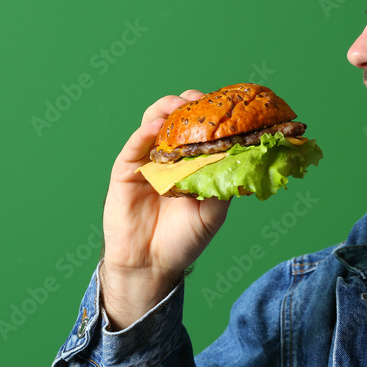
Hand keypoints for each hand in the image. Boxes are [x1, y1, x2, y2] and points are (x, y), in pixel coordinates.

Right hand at [99, 90, 231, 329]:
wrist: (151, 265)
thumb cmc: (183, 241)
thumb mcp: (213, 214)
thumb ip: (222, 186)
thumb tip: (240, 159)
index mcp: (192, 165)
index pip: (200, 130)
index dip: (209, 115)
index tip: (223, 104)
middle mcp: (169, 158)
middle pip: (175, 120)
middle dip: (188, 105)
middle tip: (199, 100)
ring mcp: (146, 162)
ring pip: (152, 124)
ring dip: (165, 110)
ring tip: (177, 106)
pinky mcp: (125, 172)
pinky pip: (133, 147)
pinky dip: (143, 133)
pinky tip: (155, 126)